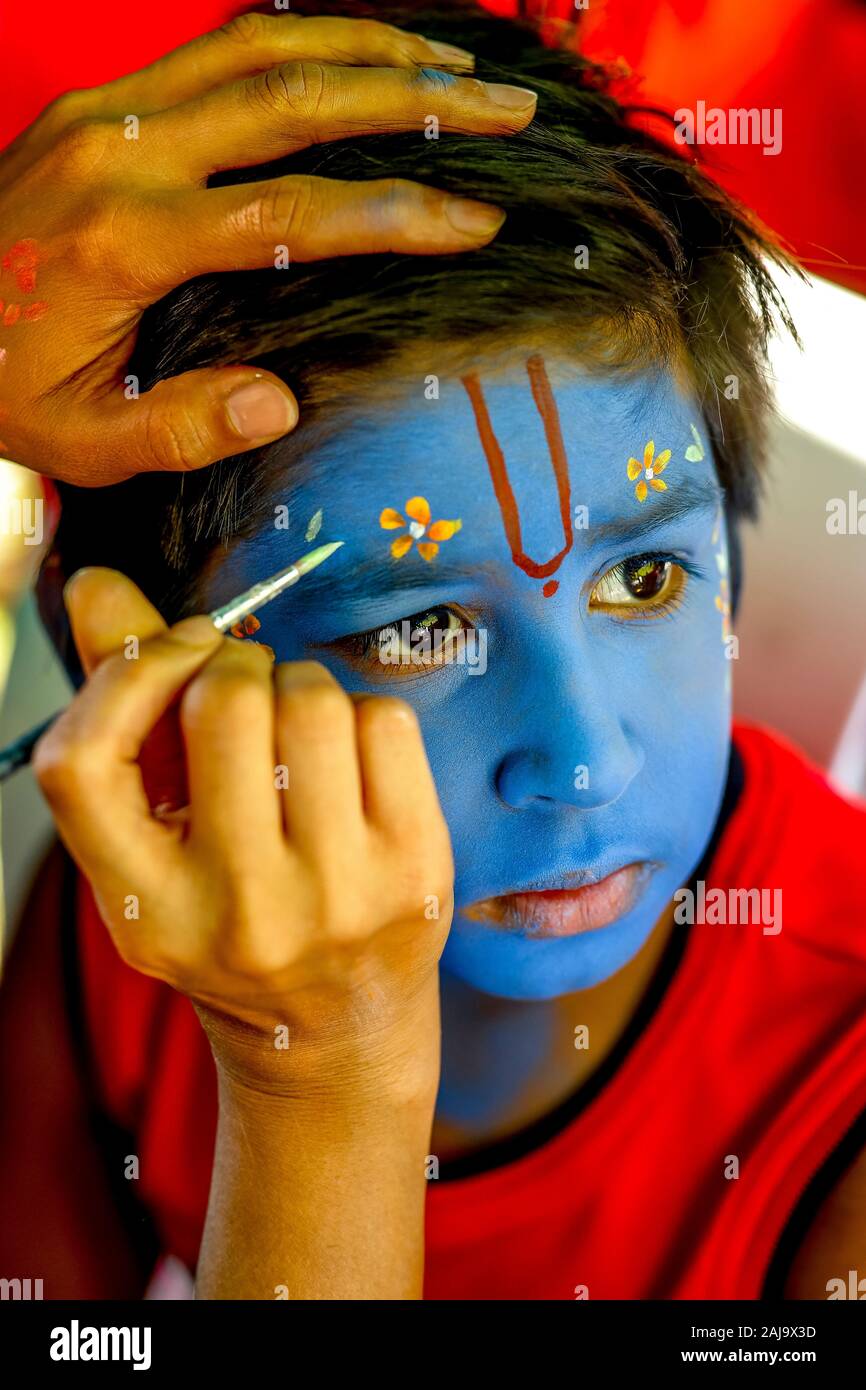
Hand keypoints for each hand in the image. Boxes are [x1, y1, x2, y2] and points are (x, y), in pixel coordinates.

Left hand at [0, 11, 534, 483]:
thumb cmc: (1, 384)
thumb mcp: (83, 439)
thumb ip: (182, 426)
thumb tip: (281, 403)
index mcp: (129, 239)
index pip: (294, 212)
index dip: (396, 216)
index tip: (478, 223)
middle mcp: (126, 152)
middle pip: (296, 95)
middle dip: (416, 96)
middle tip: (504, 108)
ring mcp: (111, 111)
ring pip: (261, 45)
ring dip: (369, 45)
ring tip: (457, 62)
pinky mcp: (103, 100)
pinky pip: (218, 44)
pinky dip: (301, 35)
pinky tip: (358, 49)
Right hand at [34, 568, 454, 1098]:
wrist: (335, 1031)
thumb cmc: (232, 917)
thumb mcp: (159, 844)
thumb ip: (123, 713)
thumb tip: (99, 582)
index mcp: (145, 911)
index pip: (83, 763)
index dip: (124, 677)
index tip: (168, 656)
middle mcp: (239, 913)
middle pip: (220, 703)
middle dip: (231, 664)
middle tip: (241, 691)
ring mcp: (337, 897)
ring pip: (311, 698)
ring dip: (298, 684)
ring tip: (294, 729)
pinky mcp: (415, 871)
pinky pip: (383, 719)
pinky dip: (360, 714)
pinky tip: (348, 761)